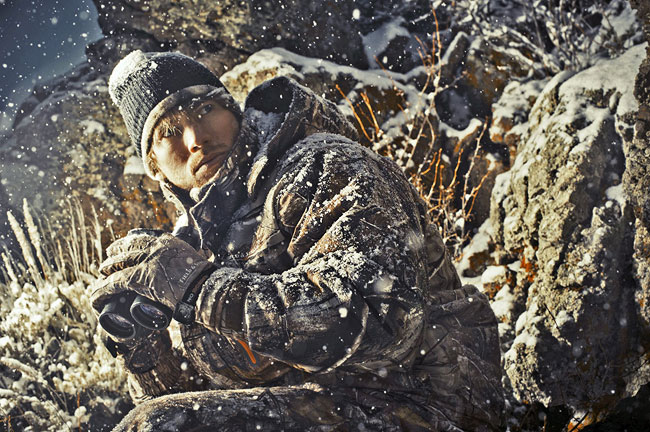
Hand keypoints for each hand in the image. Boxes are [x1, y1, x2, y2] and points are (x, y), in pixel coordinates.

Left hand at [91, 233, 214, 314]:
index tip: (117, 247)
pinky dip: (103, 290)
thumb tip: (191, 266)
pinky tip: (96, 296)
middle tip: (105, 262)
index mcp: (167, 242)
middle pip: (126, 248)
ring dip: (105, 272)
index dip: (124, 243)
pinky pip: (115, 282)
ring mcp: (147, 262)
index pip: (139, 238)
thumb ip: (188, 259)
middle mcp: (154, 248)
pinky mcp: (141, 278)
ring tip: (99, 277)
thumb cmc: (204, 278)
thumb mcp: (196, 259)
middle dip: (113, 255)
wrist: (204, 287)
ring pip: (118, 264)